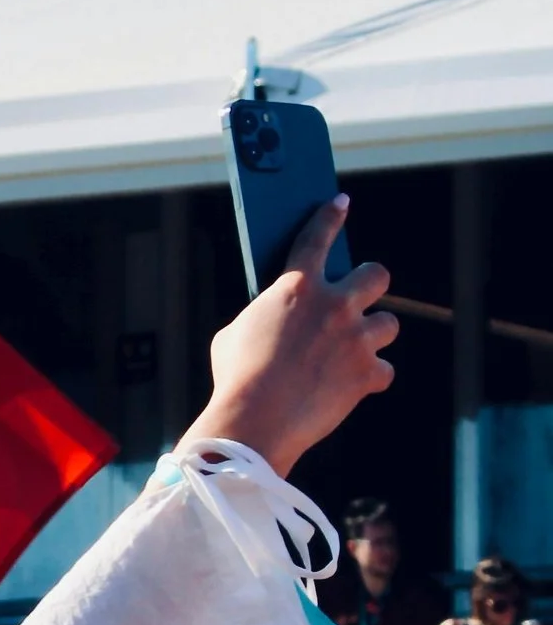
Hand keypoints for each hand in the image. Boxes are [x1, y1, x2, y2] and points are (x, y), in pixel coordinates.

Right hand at [188, 200, 396, 479]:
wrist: (256, 421)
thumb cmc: (237, 376)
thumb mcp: (236, 333)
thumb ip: (265, 317)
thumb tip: (278, 322)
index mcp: (296, 286)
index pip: (317, 238)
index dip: (329, 217)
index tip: (340, 203)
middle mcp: (334, 305)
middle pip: (377, 275)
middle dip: (370, 283)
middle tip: (358, 298)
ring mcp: (356, 339)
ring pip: (388, 323)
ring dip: (372, 334)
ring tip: (354, 349)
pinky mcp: (368, 374)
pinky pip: (384, 370)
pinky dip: (370, 378)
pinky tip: (352, 385)